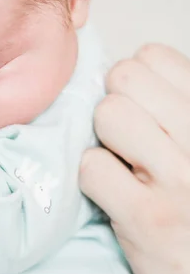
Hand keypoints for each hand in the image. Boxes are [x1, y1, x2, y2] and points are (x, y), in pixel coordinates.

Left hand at [80, 44, 189, 273]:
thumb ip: (174, 107)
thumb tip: (124, 69)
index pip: (152, 56)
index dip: (136, 82)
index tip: (145, 115)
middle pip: (123, 77)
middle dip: (116, 106)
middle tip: (130, 144)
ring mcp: (181, 178)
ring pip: (107, 114)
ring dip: (105, 141)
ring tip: (126, 169)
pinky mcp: (148, 218)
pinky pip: (92, 166)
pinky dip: (94, 180)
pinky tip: (115, 197)